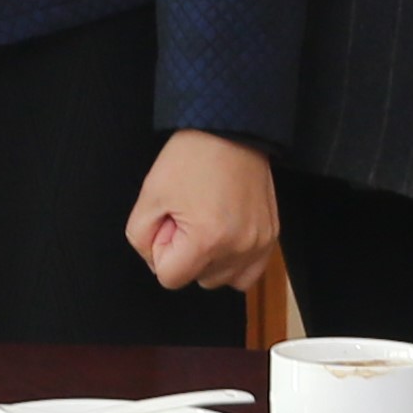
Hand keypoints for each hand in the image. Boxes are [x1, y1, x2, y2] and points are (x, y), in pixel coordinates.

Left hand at [129, 131, 282, 292]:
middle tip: (186, 216)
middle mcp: (239, 248)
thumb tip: (156, 260)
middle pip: (197, 280)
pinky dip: (234, 261)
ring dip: (210, 260)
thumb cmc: (190, 158)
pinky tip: (224, 235)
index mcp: (207, 240)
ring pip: (223, 279)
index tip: (167, 223)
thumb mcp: (149, 195)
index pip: (170, 278)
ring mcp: (259, 244)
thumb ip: (141, 238)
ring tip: (206, 222)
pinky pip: (249, 271)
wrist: (229, 132)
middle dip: (185, 254)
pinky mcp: (271, 237)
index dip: (160, 252)